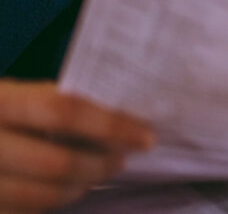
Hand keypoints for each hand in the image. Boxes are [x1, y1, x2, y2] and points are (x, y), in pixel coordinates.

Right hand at [0, 80, 153, 212]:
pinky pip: (24, 212)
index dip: (110, 125)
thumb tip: (114, 117)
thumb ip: (48, 103)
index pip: (63, 111)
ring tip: (94, 174)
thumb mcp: (7, 95)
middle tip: (120, 159)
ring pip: (43, 196)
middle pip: (58, 162)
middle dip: (100, 164)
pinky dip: (50, 203)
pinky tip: (61, 190)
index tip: (144, 135)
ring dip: (80, 187)